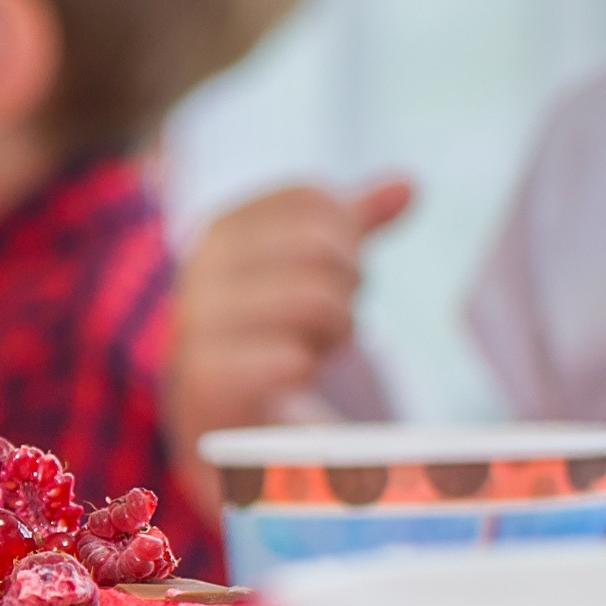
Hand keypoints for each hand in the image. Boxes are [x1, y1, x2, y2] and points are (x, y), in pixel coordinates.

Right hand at [169, 177, 413, 442]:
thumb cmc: (272, 334)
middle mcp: (200, 269)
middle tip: (328, 320)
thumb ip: (351, 226)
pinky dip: (304, 370)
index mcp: (223, 230)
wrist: (221, 421)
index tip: (333, 273)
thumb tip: (409, 185)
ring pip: (313, 300)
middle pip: (318, 246)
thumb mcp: (310, 270)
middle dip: (346, 286)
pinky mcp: (205, 382)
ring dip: (334, 331)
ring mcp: (197, 326)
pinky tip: (291, 379)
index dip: (347, 235)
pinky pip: (288, 360)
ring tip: (313, 350)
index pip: (311, 200)